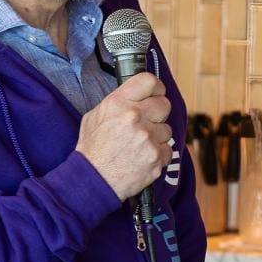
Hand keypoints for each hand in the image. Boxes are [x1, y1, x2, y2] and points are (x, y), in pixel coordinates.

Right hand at [76, 73, 172, 199]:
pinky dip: (158, 154)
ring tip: (139, 145)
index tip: (156, 93)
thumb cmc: (93, 150)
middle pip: (164, 104)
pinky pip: (168, 150)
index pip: (149, 81)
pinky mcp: (156, 156)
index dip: (156, 88)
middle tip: (147, 122)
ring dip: (156, 136)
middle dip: (158, 113)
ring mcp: (147, 137)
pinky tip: (143, 157)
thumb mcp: (95, 117)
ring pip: (167, 129)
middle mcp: (134, 117)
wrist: (93, 181)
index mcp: (118, 103)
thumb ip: (117, 102)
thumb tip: (136, 94)